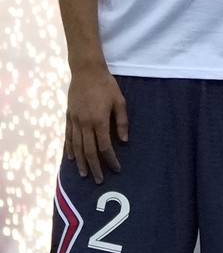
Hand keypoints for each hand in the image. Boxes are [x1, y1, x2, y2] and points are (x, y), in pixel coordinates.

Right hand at [65, 65, 127, 183]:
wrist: (86, 72)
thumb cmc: (106, 86)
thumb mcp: (120, 101)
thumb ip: (122, 122)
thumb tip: (124, 141)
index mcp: (99, 121)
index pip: (105, 147)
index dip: (111, 160)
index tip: (116, 169)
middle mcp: (85, 124)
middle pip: (89, 151)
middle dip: (95, 167)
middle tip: (99, 180)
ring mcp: (75, 121)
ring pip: (77, 147)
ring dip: (81, 162)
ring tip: (84, 175)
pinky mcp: (69, 117)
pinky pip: (68, 137)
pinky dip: (70, 149)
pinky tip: (71, 158)